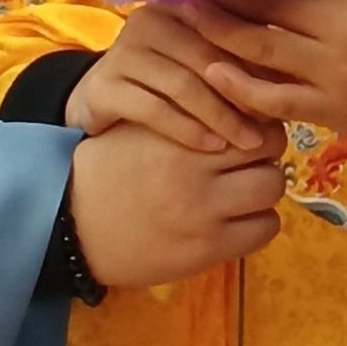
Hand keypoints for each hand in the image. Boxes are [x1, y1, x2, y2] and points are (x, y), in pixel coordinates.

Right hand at [67, 118, 285, 288]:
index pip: (247, 109)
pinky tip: (238, 219)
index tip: (245, 126)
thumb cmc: (111, 166)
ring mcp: (203, 210)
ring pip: (273, 186)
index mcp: (177, 128)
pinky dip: (258, 222)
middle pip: (269, 144)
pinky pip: (265, 229)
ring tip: (244, 189)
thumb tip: (244, 97)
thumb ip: (188, 109)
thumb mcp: (144, 124)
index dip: (254, 116)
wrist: (73, 223)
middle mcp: (194, 166)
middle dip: (265, 149)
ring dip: (264, 186)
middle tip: (250, 157)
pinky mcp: (207, 249)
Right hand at [70, 4, 275, 153]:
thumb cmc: (168, 84)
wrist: (103, 106)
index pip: (226, 26)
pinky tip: (211, 147)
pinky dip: (187, 129)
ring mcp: (123, 51)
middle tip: (272, 128)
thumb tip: (295, 71)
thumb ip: (239, 58)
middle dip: (242, 94)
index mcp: (180, 3)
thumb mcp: (204, 65)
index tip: (285, 93)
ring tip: (248, 143)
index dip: (257, 61)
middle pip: (206, 56)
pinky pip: (153, 108)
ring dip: (220, 116)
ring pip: (182, 84)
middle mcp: (149, 18)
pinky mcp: (104, 85)